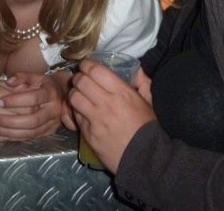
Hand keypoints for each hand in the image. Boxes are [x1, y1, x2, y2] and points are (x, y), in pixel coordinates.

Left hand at [0, 71, 67, 140]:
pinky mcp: (48, 132)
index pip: (33, 98)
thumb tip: (8, 82)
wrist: (62, 96)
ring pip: (31, 132)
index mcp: (51, 93)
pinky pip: (30, 137)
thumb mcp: (36, 76)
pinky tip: (1, 134)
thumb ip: (22, 76)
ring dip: (9, 132)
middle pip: (32, 120)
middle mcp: (54, 110)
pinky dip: (14, 137)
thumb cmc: (45, 85)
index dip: (15, 101)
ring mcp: (52, 124)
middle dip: (10, 121)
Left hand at [68, 59, 155, 173]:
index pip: (95, 70)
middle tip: (81, 79)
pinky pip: (76, 117)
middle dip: (78, 77)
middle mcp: (106, 103)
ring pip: (74, 98)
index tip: (86, 65)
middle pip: (81, 82)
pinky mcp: (88, 134)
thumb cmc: (147, 128)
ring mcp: (95, 119)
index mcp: (122, 92)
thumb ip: (142, 82)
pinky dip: (76, 111)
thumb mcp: (149, 101)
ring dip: (75, 93)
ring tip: (79, 95)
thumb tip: (136, 70)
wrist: (145, 158)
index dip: (87, 65)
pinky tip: (82, 112)